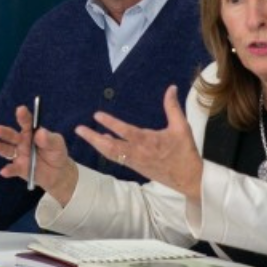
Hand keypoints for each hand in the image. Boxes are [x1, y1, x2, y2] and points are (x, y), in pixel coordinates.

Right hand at [0, 104, 78, 204]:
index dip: (23, 116)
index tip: (20, 110)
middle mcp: (22, 142)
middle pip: (12, 136)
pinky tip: (4, 171)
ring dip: (0, 148)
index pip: (26, 123)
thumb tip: (40, 133)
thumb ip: (50, 139)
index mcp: (31, 132)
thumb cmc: (56, 153)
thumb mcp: (57, 144)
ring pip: (8, 150)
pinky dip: (8, 170)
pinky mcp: (20, 168)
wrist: (58, 172)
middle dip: (3, 132)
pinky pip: (13, 169)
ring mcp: (19, 155)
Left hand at [74, 85, 203, 201]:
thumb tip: (171, 88)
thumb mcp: (182, 127)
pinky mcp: (135, 167)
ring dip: (96, 144)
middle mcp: (138, 153)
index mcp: (148, 141)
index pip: (125, 131)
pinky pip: (116, 158)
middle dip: (93, 137)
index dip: (110, 123)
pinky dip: (106, 150)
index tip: (97, 115)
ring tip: (85, 134)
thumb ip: (173, 107)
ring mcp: (135, 162)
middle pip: (110, 146)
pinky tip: (101, 143)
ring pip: (111, 154)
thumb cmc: (185, 152)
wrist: (188, 178)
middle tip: (79, 129)